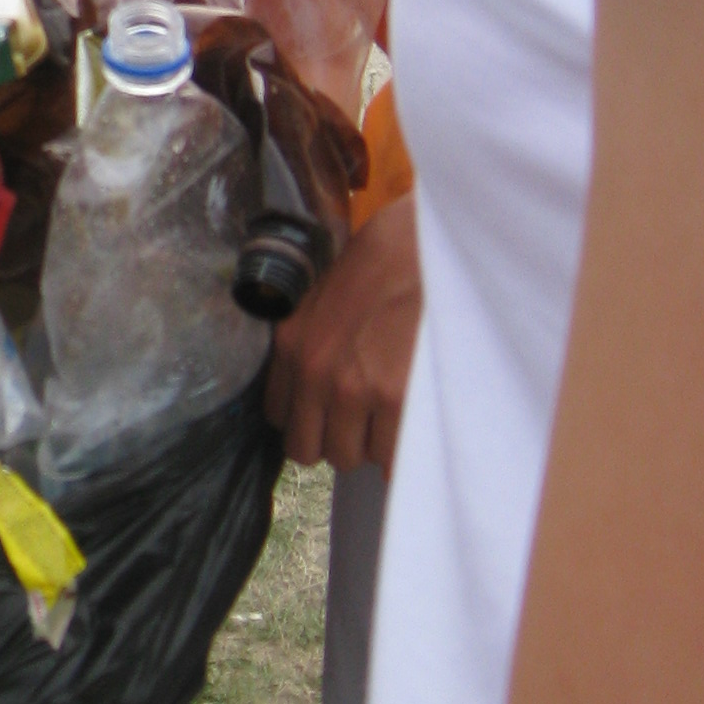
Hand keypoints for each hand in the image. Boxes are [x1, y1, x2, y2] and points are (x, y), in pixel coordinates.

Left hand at [265, 190, 420, 473]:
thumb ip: (311, 347)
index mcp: (290, 346)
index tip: (328, 411)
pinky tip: (410, 423)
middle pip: (308, 449)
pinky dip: (399, 451)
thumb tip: (316, 395)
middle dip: (334, 438)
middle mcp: (314, 372)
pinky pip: (388, 458)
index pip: (278, 418)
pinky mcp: (396, 399)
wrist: (425, 244)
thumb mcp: (321, 300)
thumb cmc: (382, 265)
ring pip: (349, 457)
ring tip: (389, 413)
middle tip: (361, 418)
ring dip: (368, 443)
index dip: (307, 418)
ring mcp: (354, 388)